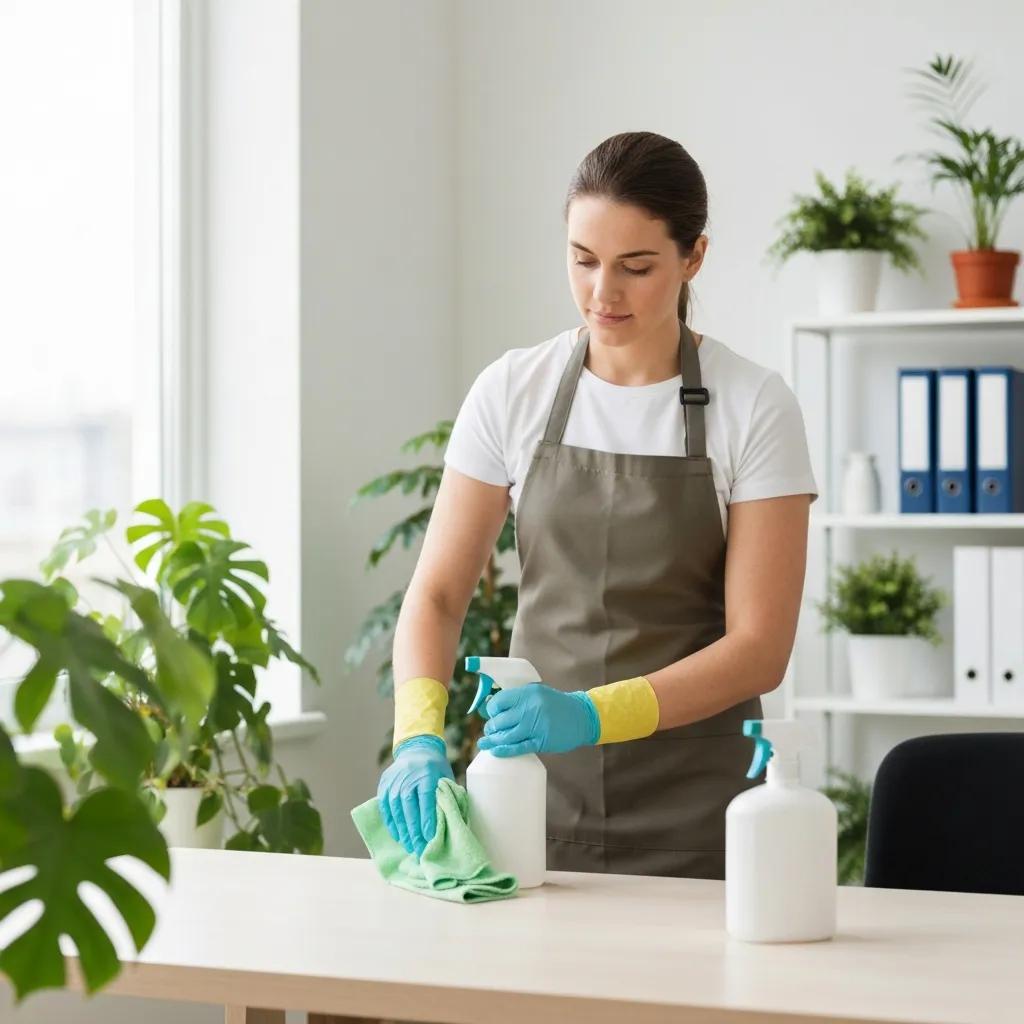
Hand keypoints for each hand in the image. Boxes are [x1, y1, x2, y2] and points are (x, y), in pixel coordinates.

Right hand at [377, 734, 453, 856]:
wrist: (417, 748)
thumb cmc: (436, 767)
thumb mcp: (445, 777)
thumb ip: (447, 796)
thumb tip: (452, 822)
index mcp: (426, 773)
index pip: (425, 799)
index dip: (426, 819)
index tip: (428, 837)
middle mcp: (407, 776)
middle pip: (409, 807)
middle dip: (413, 830)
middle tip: (419, 848)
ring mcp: (393, 780)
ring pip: (396, 809)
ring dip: (402, 830)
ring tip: (408, 845)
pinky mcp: (384, 784)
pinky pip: (385, 807)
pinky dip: (391, 822)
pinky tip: (398, 835)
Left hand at [476, 683, 599, 756]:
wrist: (582, 716)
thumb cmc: (556, 705)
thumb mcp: (537, 693)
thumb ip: (518, 699)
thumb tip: (491, 708)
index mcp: (527, 693)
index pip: (499, 702)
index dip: (491, 710)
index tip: (491, 715)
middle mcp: (530, 708)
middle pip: (500, 721)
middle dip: (491, 728)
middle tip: (490, 731)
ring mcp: (535, 726)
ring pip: (506, 736)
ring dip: (493, 740)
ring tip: (486, 743)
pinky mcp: (541, 741)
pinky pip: (518, 747)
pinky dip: (504, 750)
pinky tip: (495, 751)